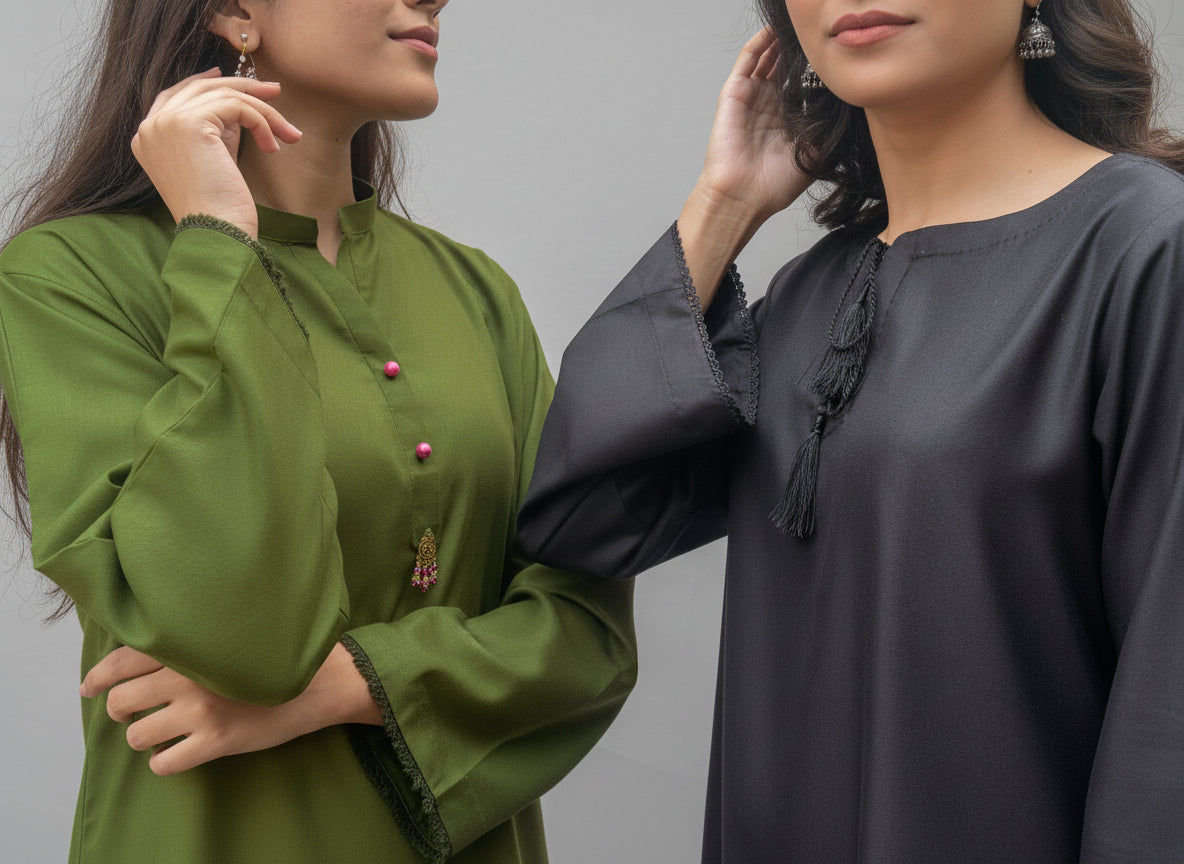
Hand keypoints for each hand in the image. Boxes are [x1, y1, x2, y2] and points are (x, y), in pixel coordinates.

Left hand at [81, 643, 379, 775]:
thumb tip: (140, 659)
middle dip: (119, 711)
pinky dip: (164, 762)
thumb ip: (188, 644)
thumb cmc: (272, 657)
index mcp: (189, 648)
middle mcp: (188, 677)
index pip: (122, 661)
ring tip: (160, 732)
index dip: (98, 677)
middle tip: (132, 713)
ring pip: (137, 736)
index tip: (89, 687)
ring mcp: (200, 711)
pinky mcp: (215, 742)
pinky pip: (164, 763)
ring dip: (142, 738)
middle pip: (121, 701)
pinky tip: (178, 752)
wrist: (318, 681)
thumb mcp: (228, 639)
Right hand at [131, 68, 302, 237]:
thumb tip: (238, 106)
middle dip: (241, 86)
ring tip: (289, 133)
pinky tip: (273, 147)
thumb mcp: (212, 162)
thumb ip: (215, 133)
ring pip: (223, 95)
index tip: (238, 83)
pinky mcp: (189, 123)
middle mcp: (150, 127)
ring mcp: (165, 122)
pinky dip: (261, 122)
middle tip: (274, 91)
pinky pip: (236, 106)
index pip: (176, 96)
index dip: (206, 83)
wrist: (217, 233)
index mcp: (147, 139)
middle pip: (199, 88)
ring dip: (263, 111)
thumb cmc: (220, 210)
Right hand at [677, 29, 812, 307]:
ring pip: (768, 57)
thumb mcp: (815, 154)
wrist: (743, 197)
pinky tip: (776, 29)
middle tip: (821, 33)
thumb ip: (830, 130)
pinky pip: (747, 60)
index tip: (839, 54)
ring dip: (782, 40)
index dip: (819, 68)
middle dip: (802, 49)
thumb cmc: (773, 186)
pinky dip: (760, 41)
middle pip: (786, 66)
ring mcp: (751, 97)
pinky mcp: (734, 94)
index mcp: (786, 119)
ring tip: (800, 26)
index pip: (804, 83)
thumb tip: (853, 106)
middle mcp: (768, 105)